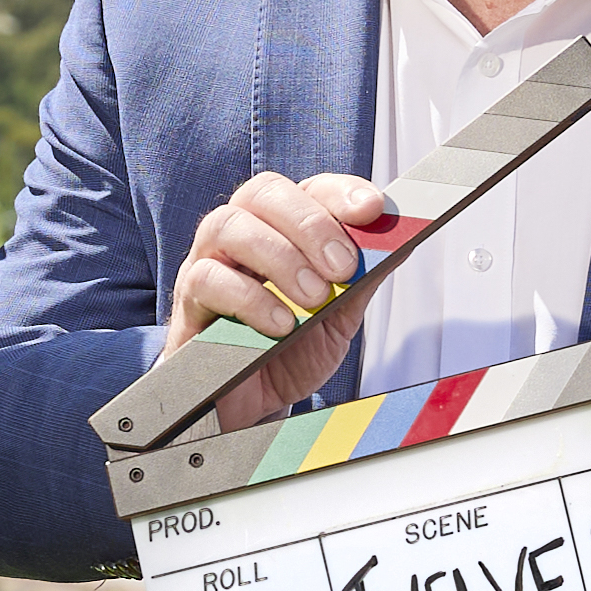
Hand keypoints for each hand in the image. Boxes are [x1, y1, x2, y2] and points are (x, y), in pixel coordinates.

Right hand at [166, 172, 395, 432]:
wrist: (251, 403)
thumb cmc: (289, 351)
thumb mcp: (337, 316)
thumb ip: (361, 280)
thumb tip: (401, 243)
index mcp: (282, 227)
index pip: (308, 188)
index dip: (340, 192)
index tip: (372, 209)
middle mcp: (242, 231)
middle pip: (264, 192)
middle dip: (310, 223)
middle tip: (343, 267)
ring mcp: (209, 260)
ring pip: (229, 225)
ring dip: (280, 257)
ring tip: (313, 298)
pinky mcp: (189, 300)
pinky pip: (207, 279)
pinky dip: (249, 298)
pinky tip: (280, 324)